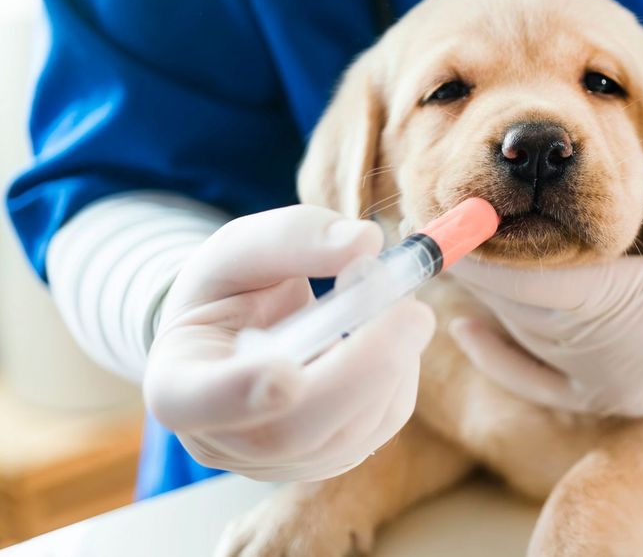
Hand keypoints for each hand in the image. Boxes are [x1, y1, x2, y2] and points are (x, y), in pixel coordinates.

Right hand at [142, 205, 434, 480]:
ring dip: (392, 365)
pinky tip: (393, 333)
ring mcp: (276, 460)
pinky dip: (400, 375)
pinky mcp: (328, 458)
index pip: (195, 402)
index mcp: (176, 381)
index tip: (287, 373)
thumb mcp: (243, 247)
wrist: (243, 327)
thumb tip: (365, 241)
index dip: (240, 393)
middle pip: (290, 431)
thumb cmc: (233, 288)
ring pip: (346, 434)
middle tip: (412, 311)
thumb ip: (293, 237)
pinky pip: (379, 426)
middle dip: (360, 370)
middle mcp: (221, 438)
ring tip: (401, 304)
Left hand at [448, 47, 642, 415]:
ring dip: (487, 294)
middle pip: (509, 306)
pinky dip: (499, 355)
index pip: (518, 278)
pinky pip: (533, 382)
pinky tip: (468, 326)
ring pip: (519, 336)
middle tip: (428, 215)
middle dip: (471, 261)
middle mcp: (602, 357)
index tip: (435, 206)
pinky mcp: (608, 397)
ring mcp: (602, 384)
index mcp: (622, 310)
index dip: (470, 244)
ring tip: (448, 246)